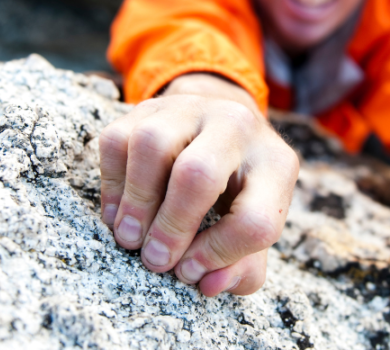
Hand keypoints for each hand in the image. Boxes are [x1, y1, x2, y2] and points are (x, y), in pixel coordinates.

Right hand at [97, 73, 298, 296]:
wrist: (220, 127)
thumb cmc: (238, 191)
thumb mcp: (255, 227)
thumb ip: (243, 268)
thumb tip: (209, 284)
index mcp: (276, 165)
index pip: (256, 220)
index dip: (220, 255)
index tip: (191, 271)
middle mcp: (239, 126)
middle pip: (198, 174)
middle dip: (172, 226)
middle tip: (154, 260)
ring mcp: (192, 108)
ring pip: (152, 145)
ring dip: (136, 201)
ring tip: (130, 238)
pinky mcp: (150, 106)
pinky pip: (118, 140)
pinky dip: (112, 184)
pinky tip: (119, 212)